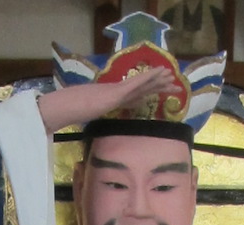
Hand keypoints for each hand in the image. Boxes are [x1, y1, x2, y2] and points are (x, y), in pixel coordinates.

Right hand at [38, 67, 175, 134]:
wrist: (69, 106)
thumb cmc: (76, 113)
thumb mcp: (91, 120)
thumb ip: (98, 122)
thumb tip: (97, 134)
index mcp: (115, 99)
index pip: (135, 96)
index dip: (148, 93)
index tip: (159, 92)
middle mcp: (119, 92)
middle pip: (143, 88)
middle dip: (158, 86)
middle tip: (173, 84)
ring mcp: (119, 89)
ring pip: (143, 83)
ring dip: (158, 79)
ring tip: (172, 76)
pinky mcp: (119, 90)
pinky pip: (138, 82)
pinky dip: (151, 76)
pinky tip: (162, 72)